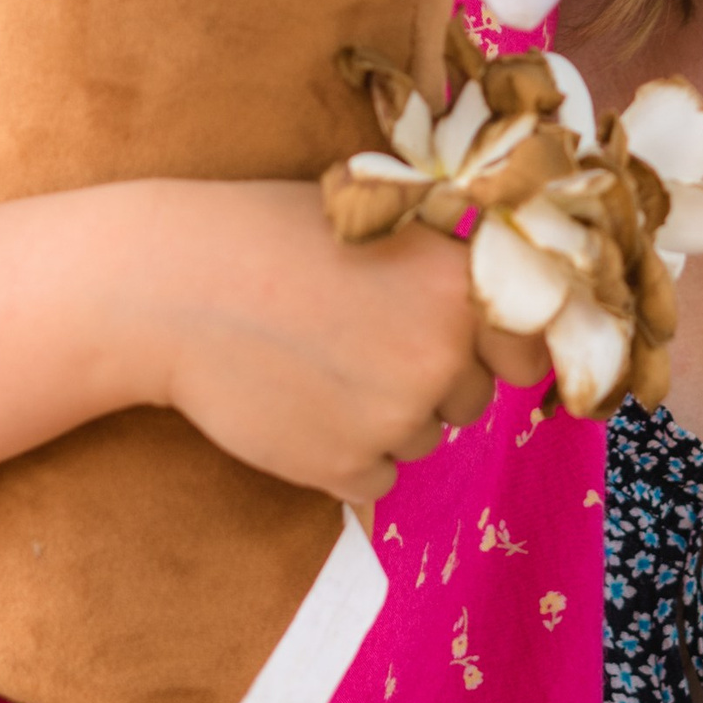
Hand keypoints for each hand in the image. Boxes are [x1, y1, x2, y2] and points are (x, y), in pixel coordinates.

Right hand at [140, 182, 506, 502]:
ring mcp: (394, 419)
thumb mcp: (373, 223)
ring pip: (422, 439)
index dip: (497, 345)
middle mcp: (440, 356)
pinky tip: (299, 405)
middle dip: (430, 379)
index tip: (465, 342)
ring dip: (385, 418)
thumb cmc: (267, 236)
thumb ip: (438, 269)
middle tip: (360, 341)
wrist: (173, 286)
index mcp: (455, 284)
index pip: (528, 345)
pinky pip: (376, 478)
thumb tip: (490, 313)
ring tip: (317, 365)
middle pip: (469, 397)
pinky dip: (346, 455)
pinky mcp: (343, 467)